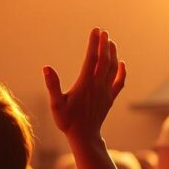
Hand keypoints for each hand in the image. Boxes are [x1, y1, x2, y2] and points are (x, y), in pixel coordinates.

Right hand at [43, 28, 125, 142]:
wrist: (84, 137)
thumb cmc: (67, 122)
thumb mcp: (56, 105)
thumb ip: (52, 85)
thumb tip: (46, 67)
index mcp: (85, 84)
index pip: (91, 59)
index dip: (94, 43)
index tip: (96, 31)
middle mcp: (98, 86)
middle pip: (104, 60)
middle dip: (104, 44)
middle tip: (103, 31)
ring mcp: (106, 92)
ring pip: (113, 68)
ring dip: (113, 54)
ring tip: (110, 42)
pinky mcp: (110, 98)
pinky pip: (119, 82)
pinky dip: (121, 71)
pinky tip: (121, 63)